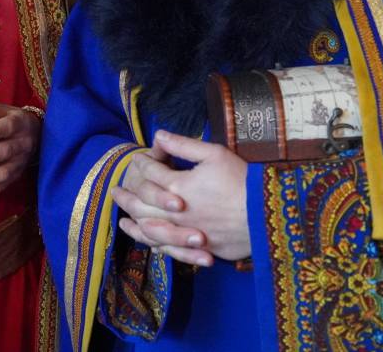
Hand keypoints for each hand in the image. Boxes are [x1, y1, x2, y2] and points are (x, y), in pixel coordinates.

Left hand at [113, 130, 249, 264]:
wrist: (269, 214)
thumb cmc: (243, 180)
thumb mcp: (215, 154)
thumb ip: (184, 145)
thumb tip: (158, 135)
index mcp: (178, 186)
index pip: (150, 172)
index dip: (141, 163)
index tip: (136, 158)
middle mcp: (176, 212)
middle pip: (141, 204)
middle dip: (126, 196)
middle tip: (114, 191)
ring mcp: (186, 232)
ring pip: (149, 229)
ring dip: (132, 223)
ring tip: (120, 218)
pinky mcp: (198, 247)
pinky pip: (167, 248)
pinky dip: (152, 244)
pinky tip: (146, 240)